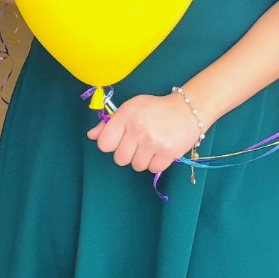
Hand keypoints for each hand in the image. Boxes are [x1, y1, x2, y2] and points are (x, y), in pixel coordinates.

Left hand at [87, 94, 202, 174]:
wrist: (188, 110)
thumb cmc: (156, 109)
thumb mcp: (132, 108)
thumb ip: (110, 123)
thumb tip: (91, 136)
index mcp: (126, 116)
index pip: (104, 144)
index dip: (111, 144)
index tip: (121, 139)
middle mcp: (138, 129)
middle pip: (120, 159)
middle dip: (127, 153)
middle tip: (138, 143)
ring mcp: (153, 142)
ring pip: (136, 166)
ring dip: (142, 159)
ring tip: (151, 145)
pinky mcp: (167, 153)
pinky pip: (152, 169)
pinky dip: (156, 163)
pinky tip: (161, 150)